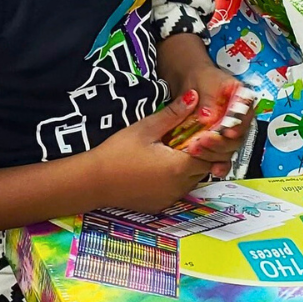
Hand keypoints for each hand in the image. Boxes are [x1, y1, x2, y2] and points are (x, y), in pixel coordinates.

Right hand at [85, 91, 215, 212]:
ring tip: (171, 151)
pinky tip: (159, 168)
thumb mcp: (145, 128)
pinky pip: (177, 190)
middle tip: (185, 138)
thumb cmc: (117, 152)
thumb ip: (173, 114)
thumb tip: (194, 96)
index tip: (198, 129)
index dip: (208, 141)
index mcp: (179, 166)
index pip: (210, 154)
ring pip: (191, 180)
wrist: (92, 181)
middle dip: (199, 153)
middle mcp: (179, 186)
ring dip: (188, 167)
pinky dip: (175, 179)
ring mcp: (170, 198)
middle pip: (203, 168)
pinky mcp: (160, 205)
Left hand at [168, 66, 255, 174]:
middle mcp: (239, 119)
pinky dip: (217, 164)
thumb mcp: (206, 82)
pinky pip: (222, 157)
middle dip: (221, 142)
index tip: (228, 132)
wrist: (190, 84)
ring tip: (196, 150)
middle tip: (204, 140)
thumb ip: (208, 99)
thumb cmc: (202, 77)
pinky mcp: (218, 143)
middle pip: (238, 137)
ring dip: (214, 153)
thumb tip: (208, 116)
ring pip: (229, 149)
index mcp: (243, 101)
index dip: (238, 126)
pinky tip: (213, 169)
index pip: (246, 116)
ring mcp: (229, 133)